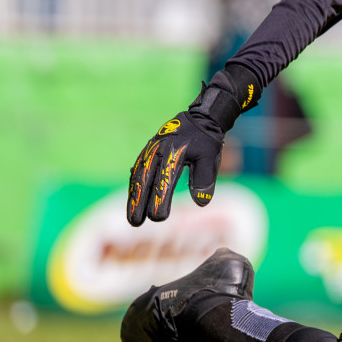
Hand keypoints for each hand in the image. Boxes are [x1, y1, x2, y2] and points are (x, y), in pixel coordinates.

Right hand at [126, 109, 224, 224]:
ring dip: (133, 197)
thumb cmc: (206, 141)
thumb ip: (205, 179)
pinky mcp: (147, 151)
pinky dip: (134, 186)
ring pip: (138, 176)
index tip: (158, 218)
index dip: (160, 199)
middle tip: (136, 223)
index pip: (165, 180)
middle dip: (139, 203)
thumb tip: (201, 203)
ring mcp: (151, 150)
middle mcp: (159, 150)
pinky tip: (133, 199)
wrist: (200, 118)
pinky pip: (137, 169)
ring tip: (131, 217)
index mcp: (175, 152)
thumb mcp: (210, 158)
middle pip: (146, 180)